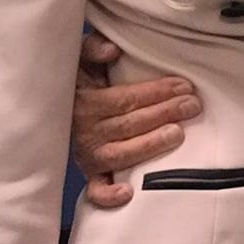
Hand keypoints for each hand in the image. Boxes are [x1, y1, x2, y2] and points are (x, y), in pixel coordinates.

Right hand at [72, 31, 200, 207]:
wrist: (51, 107)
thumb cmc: (78, 78)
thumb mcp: (80, 58)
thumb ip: (93, 48)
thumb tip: (111, 50)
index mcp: (86, 102)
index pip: (125, 99)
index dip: (155, 92)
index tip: (184, 85)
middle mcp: (86, 131)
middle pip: (130, 124)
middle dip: (164, 113)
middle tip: (193, 105)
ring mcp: (87, 155)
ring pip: (121, 154)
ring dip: (151, 145)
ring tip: (178, 134)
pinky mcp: (89, 173)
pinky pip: (95, 189)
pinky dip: (108, 195)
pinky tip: (128, 193)